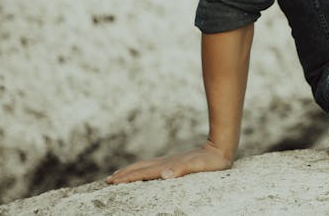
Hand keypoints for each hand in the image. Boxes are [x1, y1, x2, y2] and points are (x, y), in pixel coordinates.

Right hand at [106, 141, 232, 183]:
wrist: (221, 146)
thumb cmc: (212, 161)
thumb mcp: (199, 166)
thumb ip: (182, 169)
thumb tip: (164, 174)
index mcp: (168, 166)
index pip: (143, 173)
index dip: (128, 178)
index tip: (112, 181)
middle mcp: (166, 163)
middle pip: (140, 168)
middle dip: (124, 174)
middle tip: (108, 180)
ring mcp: (170, 161)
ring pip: (145, 165)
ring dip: (131, 170)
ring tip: (119, 175)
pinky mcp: (176, 161)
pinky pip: (153, 166)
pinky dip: (142, 169)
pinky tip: (144, 171)